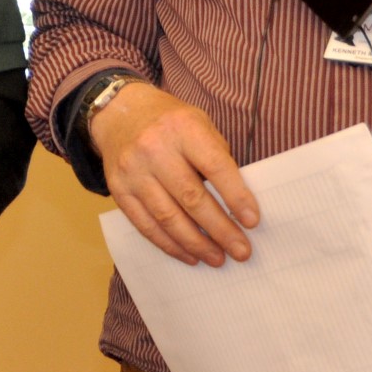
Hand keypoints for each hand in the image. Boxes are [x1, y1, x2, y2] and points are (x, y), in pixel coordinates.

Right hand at [87, 82, 258, 266]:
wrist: (119, 113)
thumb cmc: (169, 122)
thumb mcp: (199, 123)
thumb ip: (217, 157)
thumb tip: (237, 204)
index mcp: (182, 128)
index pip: (215, 166)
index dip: (236, 196)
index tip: (252, 222)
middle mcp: (154, 148)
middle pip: (191, 198)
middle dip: (220, 230)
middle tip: (241, 251)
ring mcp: (133, 170)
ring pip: (168, 217)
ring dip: (196, 243)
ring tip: (217, 258)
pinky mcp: (118, 189)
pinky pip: (145, 224)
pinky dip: (169, 244)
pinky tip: (189, 255)